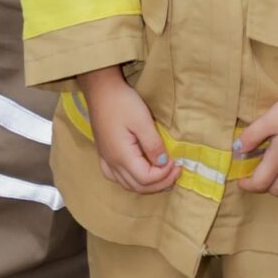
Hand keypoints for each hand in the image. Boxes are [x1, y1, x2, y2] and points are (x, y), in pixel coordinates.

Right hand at [83, 67, 176, 193]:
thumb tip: (163, 163)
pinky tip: (138, 175)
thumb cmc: (122, 103)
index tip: (177, 162)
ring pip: (127, 184)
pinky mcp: (104, 155)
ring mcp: (106, 160)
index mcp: (122, 156)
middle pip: (138, 186)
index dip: (164, 175)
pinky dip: (131, 181)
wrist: (101, 91)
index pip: (146, 178)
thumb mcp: (142, 121)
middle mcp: (112, 163)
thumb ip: (153, 144)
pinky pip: (116, 178)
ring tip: (164, 176)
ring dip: (147, 185)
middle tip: (176, 172)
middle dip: (160, 183)